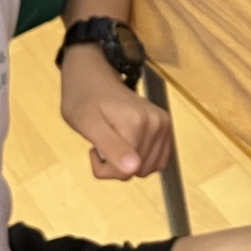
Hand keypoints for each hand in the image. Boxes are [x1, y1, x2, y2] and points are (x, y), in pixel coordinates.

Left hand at [60, 49, 172, 180]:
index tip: (92, 150)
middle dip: (116, 166)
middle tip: (102, 144)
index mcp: (137, 123)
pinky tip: (128, 145)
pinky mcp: (166, 127)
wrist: (94, 78)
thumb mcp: (86, 124)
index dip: (104, 168)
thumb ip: (111, 147)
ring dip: (128, 164)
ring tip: (114, 142)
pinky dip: (141, 160)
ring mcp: (164, 125)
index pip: (125, 172)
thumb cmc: (84, 99)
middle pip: (138, 170)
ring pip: (148, 168)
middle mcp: (157, 123)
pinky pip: (157, 161)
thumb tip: (134, 168)